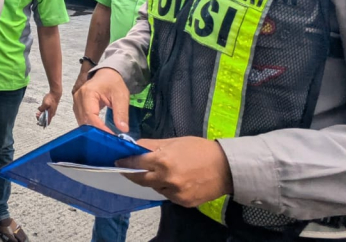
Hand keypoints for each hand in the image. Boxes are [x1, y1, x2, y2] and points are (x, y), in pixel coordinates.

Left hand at [36, 91, 60, 123]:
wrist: (55, 94)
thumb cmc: (51, 99)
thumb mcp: (45, 103)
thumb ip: (42, 108)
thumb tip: (39, 110)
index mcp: (51, 114)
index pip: (47, 122)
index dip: (42, 124)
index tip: (38, 122)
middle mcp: (51, 113)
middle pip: (45, 119)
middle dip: (40, 118)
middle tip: (36, 115)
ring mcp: (51, 110)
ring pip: (45, 115)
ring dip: (41, 115)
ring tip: (37, 113)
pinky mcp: (50, 107)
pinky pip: (46, 111)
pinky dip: (42, 111)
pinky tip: (40, 108)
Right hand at [71, 67, 129, 132]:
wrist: (106, 74)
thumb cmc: (113, 83)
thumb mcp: (121, 96)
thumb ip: (121, 112)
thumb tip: (123, 130)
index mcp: (88, 93)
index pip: (91, 116)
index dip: (100, 129)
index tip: (112, 138)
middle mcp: (78, 98)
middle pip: (84, 121)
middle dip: (97, 132)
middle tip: (110, 141)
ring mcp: (76, 103)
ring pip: (82, 123)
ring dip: (93, 131)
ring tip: (106, 138)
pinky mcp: (77, 107)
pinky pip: (82, 121)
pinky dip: (91, 128)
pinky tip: (100, 132)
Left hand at [116, 137, 232, 207]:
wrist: (227, 167)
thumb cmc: (201, 150)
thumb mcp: (175, 142)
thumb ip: (152, 145)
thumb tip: (135, 145)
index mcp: (164, 160)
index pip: (136, 163)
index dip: (126, 162)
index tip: (118, 162)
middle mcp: (167, 178)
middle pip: (141, 179)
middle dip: (133, 174)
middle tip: (129, 170)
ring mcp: (175, 192)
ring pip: (155, 188)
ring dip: (154, 181)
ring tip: (163, 172)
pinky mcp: (183, 202)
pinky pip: (168, 195)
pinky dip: (167, 188)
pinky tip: (176, 180)